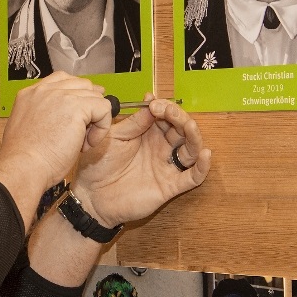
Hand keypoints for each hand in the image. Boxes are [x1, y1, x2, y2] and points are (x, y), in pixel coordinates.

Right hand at [0, 72, 114, 223]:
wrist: (23, 166)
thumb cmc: (23, 158)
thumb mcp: (27, 128)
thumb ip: (43, 116)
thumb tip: (65, 117)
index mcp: (30, 94)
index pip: (62, 80)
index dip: (77, 95)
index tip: (82, 113)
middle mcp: (45, 90)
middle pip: (82, 84)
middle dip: (89, 107)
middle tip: (82, 133)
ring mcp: (61, 96)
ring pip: (95, 97)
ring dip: (95, 121)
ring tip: (82, 143)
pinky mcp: (77, 107)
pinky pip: (104, 108)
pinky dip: (102, 128)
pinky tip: (87, 144)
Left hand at [72, 95, 210, 226]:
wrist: (91, 195)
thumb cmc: (99, 164)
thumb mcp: (114, 136)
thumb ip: (134, 122)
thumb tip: (151, 101)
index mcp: (148, 134)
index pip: (166, 116)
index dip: (164, 107)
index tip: (153, 103)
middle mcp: (161, 148)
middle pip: (181, 130)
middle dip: (178, 117)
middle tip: (167, 111)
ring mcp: (166, 166)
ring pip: (191, 149)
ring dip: (194, 136)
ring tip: (189, 126)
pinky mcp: (170, 186)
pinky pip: (191, 177)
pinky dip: (202, 167)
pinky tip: (205, 155)